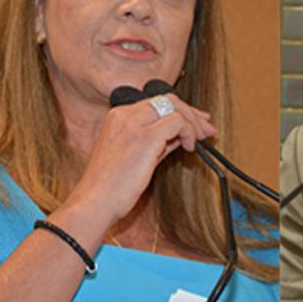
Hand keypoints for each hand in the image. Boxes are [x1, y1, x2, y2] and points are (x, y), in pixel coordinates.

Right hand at [66, 94, 217, 224]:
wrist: (95, 202)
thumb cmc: (112, 186)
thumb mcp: (138, 155)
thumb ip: (159, 141)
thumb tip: (182, 135)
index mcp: (119, 116)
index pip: (157, 102)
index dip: (180, 111)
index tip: (196, 123)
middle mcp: (125, 115)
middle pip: (168, 100)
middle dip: (192, 113)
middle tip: (207, 129)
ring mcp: (134, 124)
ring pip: (175, 107)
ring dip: (193, 123)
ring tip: (201, 140)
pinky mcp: (146, 137)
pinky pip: (177, 122)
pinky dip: (189, 132)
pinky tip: (190, 148)